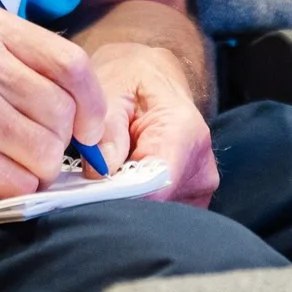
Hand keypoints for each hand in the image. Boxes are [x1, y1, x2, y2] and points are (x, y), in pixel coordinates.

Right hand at [0, 6, 107, 204]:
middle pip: (61, 112)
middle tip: (30, 151)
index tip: (90, 129)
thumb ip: (27, 72)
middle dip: (57, 143)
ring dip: (34, 170)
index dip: (92, 104)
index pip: (71, 63)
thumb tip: (92, 118)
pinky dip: (11, 188)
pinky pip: (16, 181)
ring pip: (44, 150)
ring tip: (4, 163)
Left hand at [92, 41, 219, 206]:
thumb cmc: (131, 78)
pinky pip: (160, 215)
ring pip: (157, 216)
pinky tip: (123, 183)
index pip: (156, 189)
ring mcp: (200, 185)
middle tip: (91, 184)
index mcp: (185, 132)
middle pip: (157, 209)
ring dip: (126, 205)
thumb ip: (107, 127)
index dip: (119, 198)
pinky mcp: (191, 197)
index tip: (91, 193)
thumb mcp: (111, 88)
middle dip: (119, 203)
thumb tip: (102, 170)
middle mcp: (201, 164)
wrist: (153, 75)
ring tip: (108, 176)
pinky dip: (136, 206)